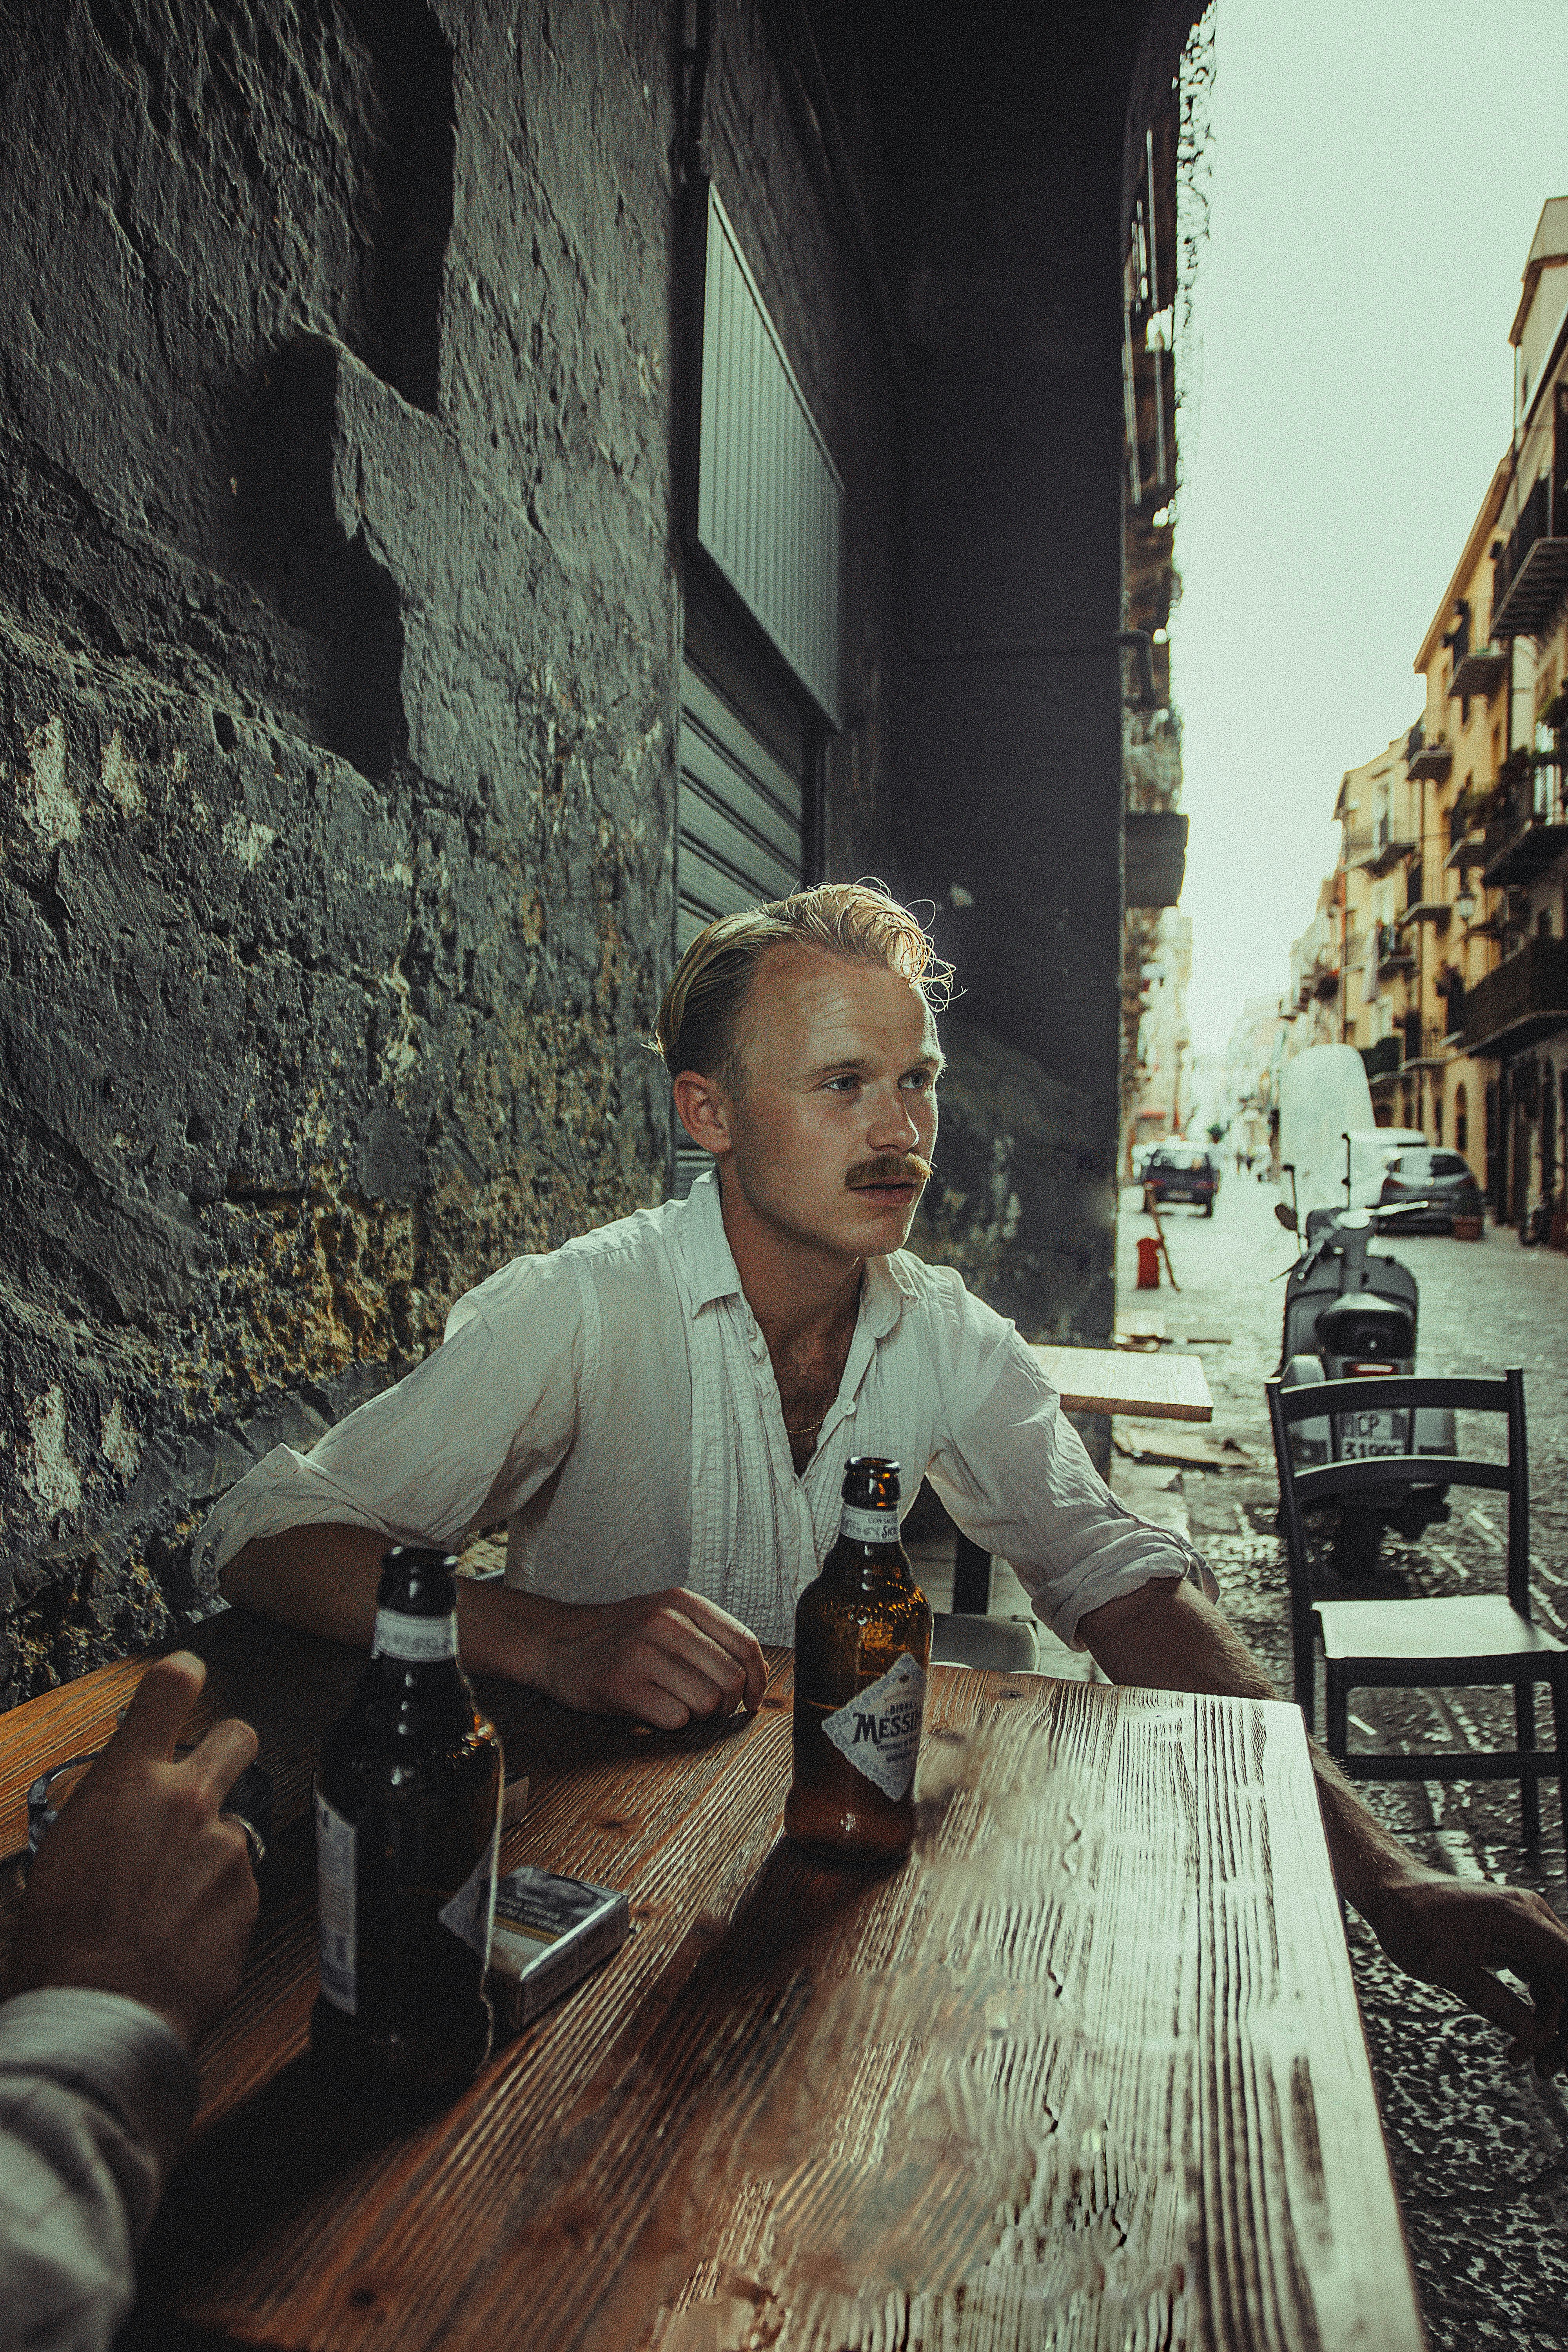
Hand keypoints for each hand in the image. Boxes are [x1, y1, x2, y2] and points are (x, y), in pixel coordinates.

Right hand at [8, 1652, 260, 2053]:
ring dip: (209, 1850)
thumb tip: (114, 1816)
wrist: (101, 2010)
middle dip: (224, 1751)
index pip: (168, 1689)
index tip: (185, 1675)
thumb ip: (104, 1818)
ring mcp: (224, 1845)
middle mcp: (185, 1801)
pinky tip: (185, 1933)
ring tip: (169, 1900)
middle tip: (205, 1779)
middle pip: (235, 1737)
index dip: (180, 1675)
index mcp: (127, 1783)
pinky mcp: (248, 1892)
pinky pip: (238, 1882)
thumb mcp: (60, 1857)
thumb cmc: (63, 1942)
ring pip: (232, 1825)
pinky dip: (217, 1901)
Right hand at [526, 1588, 767, 1728]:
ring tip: (674, 1705)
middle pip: (731, 1678)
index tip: (755, 1702)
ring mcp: (643, 1651)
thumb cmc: (620, 1639)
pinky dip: (668, 1723)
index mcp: (683, 1603)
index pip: (745, 1643)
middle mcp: (666, 1621)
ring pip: (707, 1701)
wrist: (556, 1643)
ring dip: (697, 1715)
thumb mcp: (666, 1617)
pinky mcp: (622, 1683)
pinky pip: (675, 1718)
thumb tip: (758, 1676)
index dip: (759, 1680)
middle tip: (706, 1709)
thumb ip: (709, 1636)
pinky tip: (650, 1710)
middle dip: (726, 1704)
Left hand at [1362, 1867, 1567, 2071]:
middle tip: (1545, 2068)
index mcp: (1520, 1916)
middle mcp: (1532, 1918)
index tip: (1562, 2047)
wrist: (1391, 1891)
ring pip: (1559, 1985)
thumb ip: (1488, 1997)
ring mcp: (1527, 1930)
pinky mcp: (1518, 1942)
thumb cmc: (1409, 1920)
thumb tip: (1532, 2034)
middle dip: (1563, 2027)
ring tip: (1525, 2061)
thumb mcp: (1441, 1964)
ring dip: (1550, 2025)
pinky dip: (1536, 2012)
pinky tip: (1521, 2041)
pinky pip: (1542, 1981)